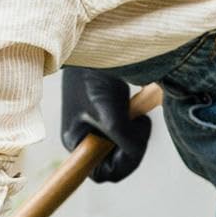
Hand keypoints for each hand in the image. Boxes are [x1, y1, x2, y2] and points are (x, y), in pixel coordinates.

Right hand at [61, 67, 150, 183]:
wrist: (97, 43)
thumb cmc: (96, 77)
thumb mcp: (111, 114)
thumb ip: (124, 140)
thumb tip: (134, 154)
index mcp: (76, 142)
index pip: (101, 173)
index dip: (121, 164)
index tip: (133, 143)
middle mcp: (84, 137)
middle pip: (115, 160)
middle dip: (132, 146)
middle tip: (139, 123)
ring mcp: (96, 125)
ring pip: (123, 145)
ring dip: (136, 133)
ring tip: (137, 112)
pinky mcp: (107, 111)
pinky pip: (126, 130)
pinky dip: (135, 121)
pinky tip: (135, 106)